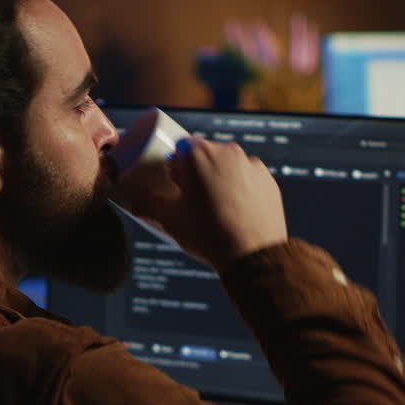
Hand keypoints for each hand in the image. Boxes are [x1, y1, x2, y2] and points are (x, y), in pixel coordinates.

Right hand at [135, 137, 287, 270]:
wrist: (252, 256)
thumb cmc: (208, 235)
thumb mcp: (169, 220)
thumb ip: (147, 205)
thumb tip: (135, 202)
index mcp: (198, 153)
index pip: (180, 148)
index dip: (175, 167)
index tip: (174, 184)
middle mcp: (227, 151)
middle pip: (205, 155)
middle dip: (197, 172)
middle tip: (192, 199)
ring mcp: (251, 165)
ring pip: (228, 166)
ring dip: (220, 179)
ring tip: (216, 209)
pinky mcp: (268, 180)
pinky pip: (248, 179)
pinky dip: (241, 190)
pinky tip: (235, 212)